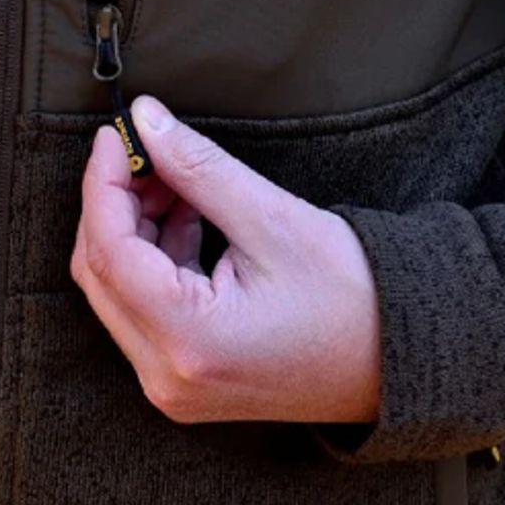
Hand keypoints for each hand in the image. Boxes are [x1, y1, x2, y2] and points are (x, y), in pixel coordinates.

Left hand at [70, 96, 381, 425]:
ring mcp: (173, 384)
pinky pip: (142, 306)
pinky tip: (186, 212)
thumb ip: (197, 167)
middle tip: (141, 148)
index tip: (115, 133)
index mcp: (188, 342)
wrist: (404, 360)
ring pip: (116, 288)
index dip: (103, 182)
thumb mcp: (271, 218)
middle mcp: (167, 376)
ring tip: (173, 175)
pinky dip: (153, 253)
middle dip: (114, 202)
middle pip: (100, 272)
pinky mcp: (185, 377)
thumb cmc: (353, 297)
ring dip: (133, 224)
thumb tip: (145, 120)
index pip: (109, 250)